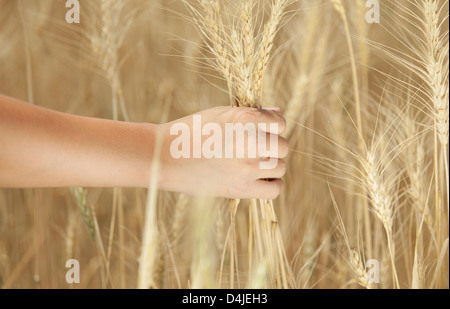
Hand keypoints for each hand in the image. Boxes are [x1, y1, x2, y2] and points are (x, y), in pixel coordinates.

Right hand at [158, 106, 288, 198]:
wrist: (165, 157)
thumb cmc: (192, 131)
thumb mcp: (221, 114)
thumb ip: (252, 114)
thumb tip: (278, 115)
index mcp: (246, 119)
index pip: (281, 123)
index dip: (273, 128)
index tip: (261, 132)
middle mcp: (251, 141)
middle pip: (283, 147)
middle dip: (273, 148)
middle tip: (255, 150)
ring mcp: (248, 166)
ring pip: (281, 168)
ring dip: (272, 166)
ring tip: (254, 165)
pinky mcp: (241, 188)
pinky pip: (275, 189)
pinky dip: (271, 185)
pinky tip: (259, 180)